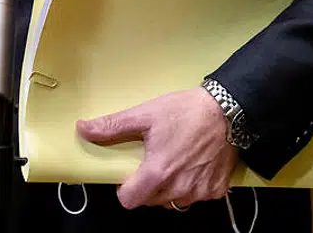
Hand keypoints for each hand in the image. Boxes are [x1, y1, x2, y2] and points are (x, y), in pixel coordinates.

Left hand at [76, 87, 236, 209]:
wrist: (228, 110)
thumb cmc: (186, 111)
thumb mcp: (145, 115)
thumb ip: (113, 127)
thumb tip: (84, 129)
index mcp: (158, 173)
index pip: (129, 201)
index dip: (125, 190)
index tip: (129, 176)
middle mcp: (179, 189)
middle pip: (151, 201)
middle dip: (147, 186)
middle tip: (153, 161)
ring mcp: (200, 192)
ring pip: (174, 201)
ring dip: (170, 187)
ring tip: (174, 160)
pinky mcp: (217, 190)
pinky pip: (197, 196)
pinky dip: (192, 185)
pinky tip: (194, 164)